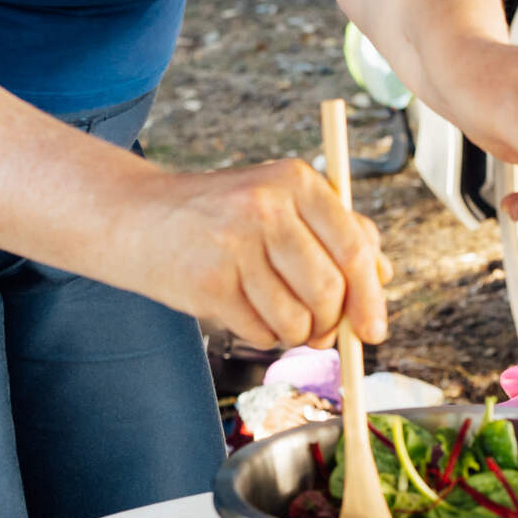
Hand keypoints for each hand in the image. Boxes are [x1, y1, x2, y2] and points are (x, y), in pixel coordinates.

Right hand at [114, 159, 387, 350]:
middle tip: (319, 332)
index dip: (370, 298)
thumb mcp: (279, 204)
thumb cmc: (218, 217)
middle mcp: (266, 206)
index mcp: (296, 181)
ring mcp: (234, 242)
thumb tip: (385, 275)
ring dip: (292, 334)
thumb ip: (337, 231)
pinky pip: (260, 333)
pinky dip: (260, 336)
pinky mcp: (207, 281)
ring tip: (273, 315)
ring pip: (297, 321)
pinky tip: (242, 312)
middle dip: (329, 324)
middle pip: (329, 292)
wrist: (132, 216)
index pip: (354, 250)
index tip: (374, 331)